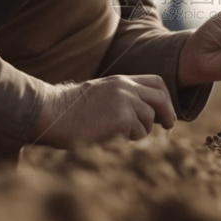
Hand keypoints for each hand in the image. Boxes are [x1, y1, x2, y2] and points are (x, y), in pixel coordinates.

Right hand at [32, 75, 176, 147]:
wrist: (51, 112)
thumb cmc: (70, 109)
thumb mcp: (100, 94)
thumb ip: (121, 97)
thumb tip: (145, 113)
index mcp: (121, 80)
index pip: (156, 82)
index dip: (166, 97)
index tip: (165, 111)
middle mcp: (126, 88)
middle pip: (161, 99)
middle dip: (168, 114)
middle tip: (168, 126)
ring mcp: (125, 103)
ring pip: (148, 121)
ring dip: (139, 131)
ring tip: (118, 133)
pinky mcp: (122, 120)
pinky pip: (137, 134)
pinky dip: (127, 140)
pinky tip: (110, 138)